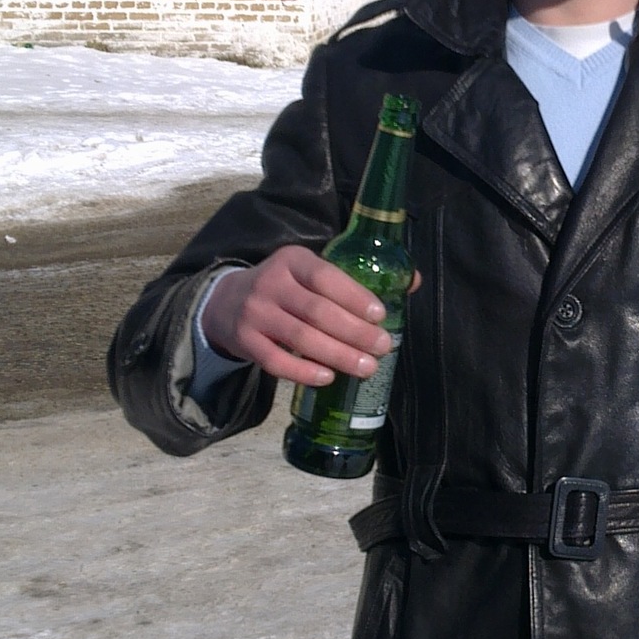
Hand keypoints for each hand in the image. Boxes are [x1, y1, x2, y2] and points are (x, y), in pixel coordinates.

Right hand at [200, 246, 395, 387]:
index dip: (354, 296)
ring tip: (367, 368)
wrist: (226, 303)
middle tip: (383, 347)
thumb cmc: (286, 288)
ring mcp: (255, 313)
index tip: (381, 315)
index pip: (325, 277)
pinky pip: (275, 361)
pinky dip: (303, 372)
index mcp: (293, 260)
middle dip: (354, 331)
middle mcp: (271, 283)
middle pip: (316, 311)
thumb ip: (353, 277)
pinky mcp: (245, 341)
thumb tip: (412, 281)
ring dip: (338, 355)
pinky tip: (328, 378)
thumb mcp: (310, 271)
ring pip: (300, 338)